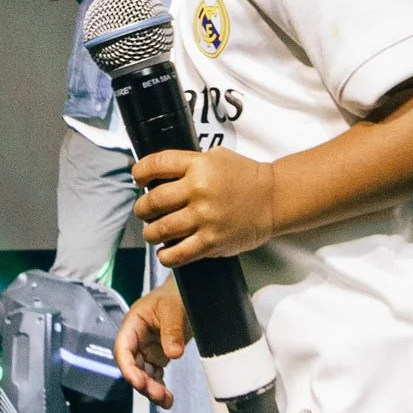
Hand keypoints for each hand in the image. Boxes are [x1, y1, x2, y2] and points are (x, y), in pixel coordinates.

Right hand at [114, 283, 189, 405]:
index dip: (127, 367)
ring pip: (143, 375)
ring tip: (166, 401)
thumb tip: (174, 354)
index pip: (123, 349)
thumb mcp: (174, 308)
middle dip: (142, 383)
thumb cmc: (176, 294)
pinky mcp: (158, 357)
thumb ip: (172, 330)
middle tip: (158, 394)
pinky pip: (155, 376)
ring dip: (151, 390)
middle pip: (132, 366)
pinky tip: (168, 400)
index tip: (138, 382)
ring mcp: (146, 349)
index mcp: (133, 324)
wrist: (188, 293)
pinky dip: (160, 388)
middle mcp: (136, 339)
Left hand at [135, 145, 275, 265]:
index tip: (139, 179)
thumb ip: (188, 163)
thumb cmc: (244, 176)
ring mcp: (204, 218)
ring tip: (153, 232)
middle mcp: (198, 190)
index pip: (155, 165)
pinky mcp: (211, 242)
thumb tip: (157, 175)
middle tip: (145, 210)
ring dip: (150, 232)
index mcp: (198, 165)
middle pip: (152, 201)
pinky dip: (165, 255)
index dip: (139, 172)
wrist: (273, 199)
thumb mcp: (216, 157)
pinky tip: (166, 251)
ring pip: (159, 230)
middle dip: (142, 208)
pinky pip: (177, 254)